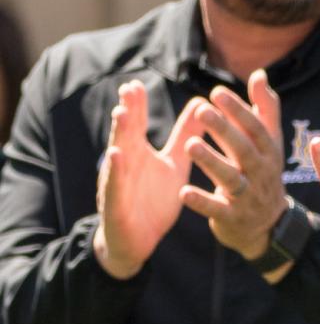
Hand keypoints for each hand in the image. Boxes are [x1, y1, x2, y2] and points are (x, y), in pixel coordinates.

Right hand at [91, 81, 197, 278]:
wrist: (138, 240)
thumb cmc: (154, 198)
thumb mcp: (173, 165)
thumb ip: (184, 137)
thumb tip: (199, 106)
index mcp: (139, 153)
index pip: (137, 124)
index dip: (137, 105)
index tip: (137, 83)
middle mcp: (126, 163)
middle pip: (125, 133)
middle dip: (127, 111)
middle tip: (129, 89)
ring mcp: (119, 182)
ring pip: (117, 155)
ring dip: (119, 135)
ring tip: (121, 114)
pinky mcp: (117, 203)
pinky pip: (116, 185)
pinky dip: (116, 171)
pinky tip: (117, 156)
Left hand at [180, 71, 289, 265]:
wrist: (266, 226)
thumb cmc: (262, 174)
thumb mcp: (269, 144)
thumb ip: (264, 110)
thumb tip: (260, 75)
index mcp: (269, 153)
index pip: (257, 129)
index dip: (239, 110)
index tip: (216, 92)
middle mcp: (262, 174)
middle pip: (244, 150)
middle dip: (224, 130)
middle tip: (201, 110)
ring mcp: (249, 198)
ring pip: (231, 179)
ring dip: (212, 162)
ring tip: (189, 144)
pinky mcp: (234, 219)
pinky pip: (218, 210)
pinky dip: (202, 202)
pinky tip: (183, 192)